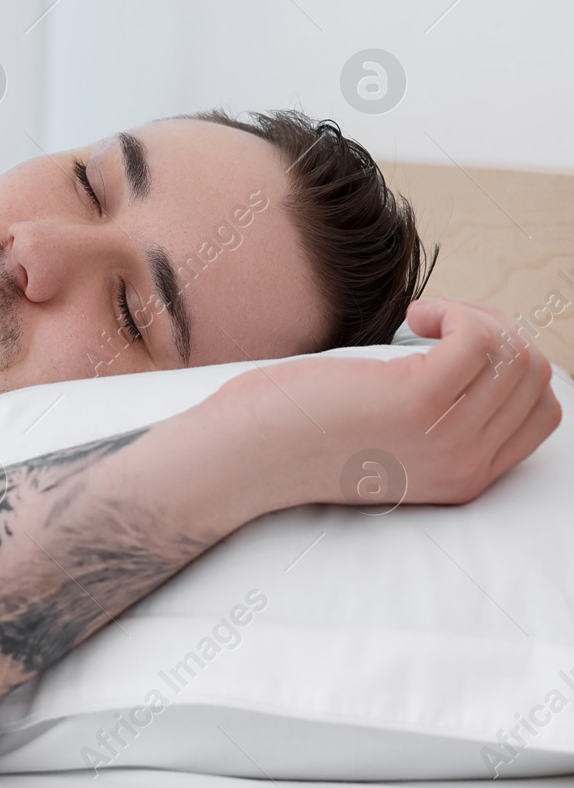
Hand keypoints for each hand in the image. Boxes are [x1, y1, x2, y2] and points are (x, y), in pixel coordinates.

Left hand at [225, 298, 560, 508]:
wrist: (245, 456)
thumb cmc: (300, 431)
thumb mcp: (388, 437)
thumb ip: (436, 418)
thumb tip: (476, 354)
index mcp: (465, 477)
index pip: (541, 412)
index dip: (510, 364)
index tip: (457, 346)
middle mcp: (466, 465)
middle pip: (533, 377)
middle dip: (496, 332)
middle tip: (439, 326)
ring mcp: (445, 437)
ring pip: (514, 355)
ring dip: (474, 318)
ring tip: (422, 322)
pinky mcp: (416, 401)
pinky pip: (478, 338)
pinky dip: (455, 311)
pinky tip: (413, 317)